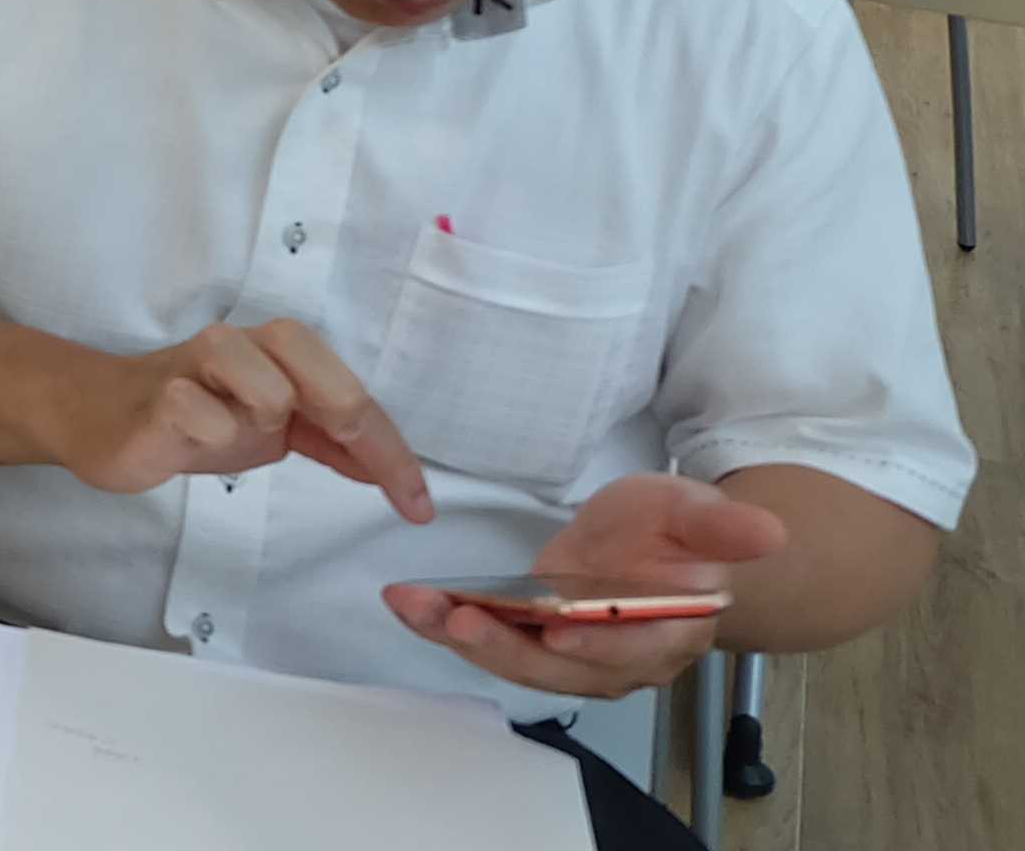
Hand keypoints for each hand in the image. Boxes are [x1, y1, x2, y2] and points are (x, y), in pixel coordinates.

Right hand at [38, 317, 430, 519]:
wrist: (102, 417)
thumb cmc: (194, 417)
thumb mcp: (272, 430)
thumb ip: (328, 442)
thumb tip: (393, 474)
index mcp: (276, 351)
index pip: (350, 393)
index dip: (391, 450)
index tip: (418, 506)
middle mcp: (240, 344)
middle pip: (311, 357)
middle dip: (349, 416)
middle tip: (361, 470)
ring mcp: (195, 366)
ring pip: (266, 387)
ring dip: (263, 424)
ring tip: (233, 435)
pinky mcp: (158, 396)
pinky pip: (201, 412)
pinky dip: (211, 432)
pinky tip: (191, 440)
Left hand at [386, 473, 783, 700]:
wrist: (662, 550)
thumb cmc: (680, 532)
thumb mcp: (695, 512)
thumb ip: (720, 526)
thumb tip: (770, 532)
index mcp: (668, 631)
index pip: (634, 647)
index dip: (598, 641)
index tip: (560, 626)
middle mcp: (619, 658)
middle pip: (564, 668)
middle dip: (509, 649)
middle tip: (460, 620)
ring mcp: (575, 655)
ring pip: (521, 661)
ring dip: (464, 638)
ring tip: (414, 607)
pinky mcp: (538, 639)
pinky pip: (495, 640)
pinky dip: (450, 624)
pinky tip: (411, 603)